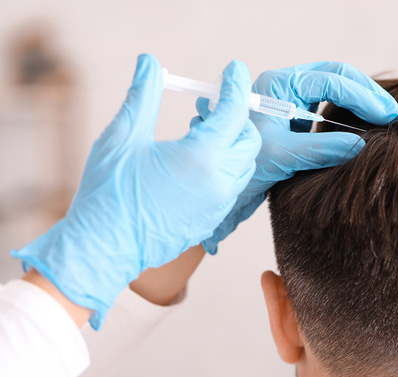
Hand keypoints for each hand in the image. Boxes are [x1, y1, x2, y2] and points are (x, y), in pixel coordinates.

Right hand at [13, 54, 260, 328]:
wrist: (104, 248)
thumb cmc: (109, 192)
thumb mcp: (123, 136)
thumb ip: (143, 95)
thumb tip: (149, 62)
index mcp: (202, 157)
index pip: (234, 112)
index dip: (235, 86)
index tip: (234, 69)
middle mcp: (220, 182)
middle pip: (249, 141)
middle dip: (237, 119)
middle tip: (210, 108)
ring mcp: (219, 205)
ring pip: (244, 166)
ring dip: (232, 145)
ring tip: (199, 134)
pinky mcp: (213, 221)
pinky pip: (233, 188)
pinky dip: (225, 168)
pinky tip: (196, 164)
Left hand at [192, 61, 397, 253]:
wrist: (219, 189)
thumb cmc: (242, 168)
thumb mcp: (283, 156)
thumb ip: (322, 148)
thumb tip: (361, 145)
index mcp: (277, 85)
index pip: (330, 79)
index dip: (362, 96)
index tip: (385, 116)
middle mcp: (284, 88)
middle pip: (336, 76)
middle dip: (365, 93)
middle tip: (391, 114)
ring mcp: (290, 102)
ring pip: (334, 91)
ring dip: (359, 101)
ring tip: (383, 120)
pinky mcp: (295, 120)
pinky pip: (328, 109)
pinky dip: (348, 115)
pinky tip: (363, 129)